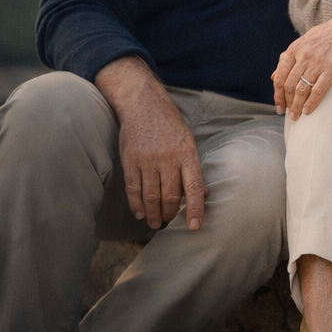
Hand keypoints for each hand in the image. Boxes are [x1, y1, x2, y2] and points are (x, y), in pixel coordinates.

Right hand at [95, 56, 205, 230]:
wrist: (143, 104)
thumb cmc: (169, 125)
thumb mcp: (188, 141)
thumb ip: (192, 167)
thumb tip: (201, 193)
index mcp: (187, 153)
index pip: (194, 187)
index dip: (195, 209)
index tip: (195, 227)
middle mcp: (168, 158)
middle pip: (170, 196)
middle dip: (170, 214)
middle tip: (169, 222)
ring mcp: (147, 160)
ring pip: (151, 196)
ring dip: (154, 214)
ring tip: (156, 223)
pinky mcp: (130, 160)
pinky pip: (133, 189)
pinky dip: (136, 205)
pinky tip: (140, 213)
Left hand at [272, 6, 331, 118]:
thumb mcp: (309, 39)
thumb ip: (291, 56)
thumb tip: (274, 75)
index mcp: (296, 47)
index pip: (280, 75)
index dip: (277, 93)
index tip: (279, 105)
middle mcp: (304, 55)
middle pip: (289, 85)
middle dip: (286, 103)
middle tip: (287, 114)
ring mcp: (318, 62)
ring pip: (301, 90)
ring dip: (296, 106)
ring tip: (296, 117)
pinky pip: (318, 90)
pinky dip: (311, 103)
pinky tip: (308, 112)